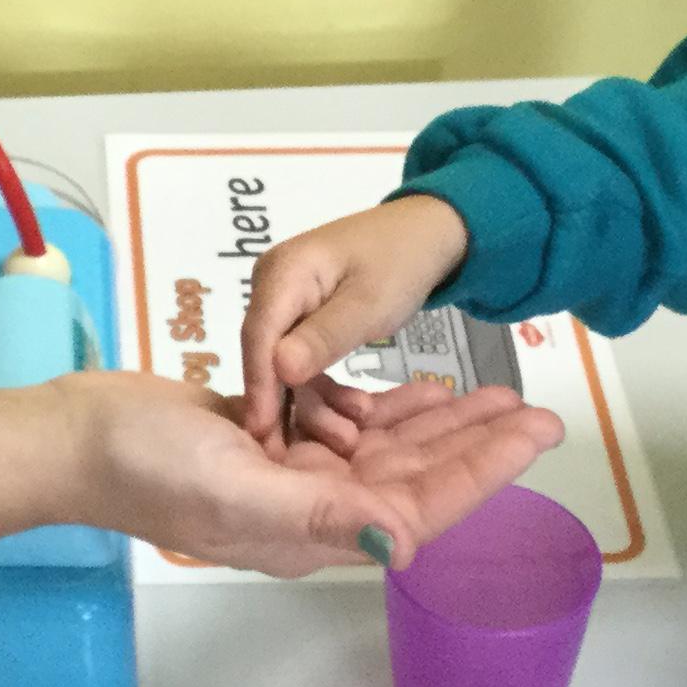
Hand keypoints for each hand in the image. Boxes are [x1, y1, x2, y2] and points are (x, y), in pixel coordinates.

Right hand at [77, 369, 560, 577]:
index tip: (534, 435)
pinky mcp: (265, 441)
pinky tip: (417, 387)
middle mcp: (308, 509)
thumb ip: (320, 515)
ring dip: (437, 422)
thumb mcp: (234, 486)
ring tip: (492, 391)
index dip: (481, 471)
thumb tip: (401, 541)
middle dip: (476, 444)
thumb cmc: (145, 462)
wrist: (72, 438)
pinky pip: (343, 427)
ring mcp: (286, 476)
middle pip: (413, 476)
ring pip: (384, 450)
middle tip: (535, 408)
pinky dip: (383, 408)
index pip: (418, 504)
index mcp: (309, 530)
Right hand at [236, 195, 472, 440]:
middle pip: (265, 353)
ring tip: (346, 438)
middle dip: (285, 401)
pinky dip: (322, 387)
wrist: (427, 234)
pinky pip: (301, 361)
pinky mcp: (300, 320)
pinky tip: (348, 415)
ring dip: (312, 400)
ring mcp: (285, 304)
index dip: (259, 385)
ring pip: (284, 364)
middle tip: (303, 453)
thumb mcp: (369, 303)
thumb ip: (324, 337)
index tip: (261, 432)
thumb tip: (278, 369)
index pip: (259, 335)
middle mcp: (272, 287)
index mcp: (283, 273)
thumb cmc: (401, 261)